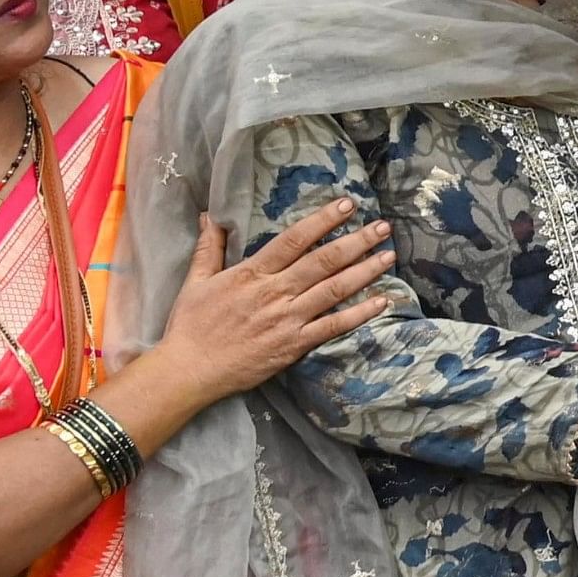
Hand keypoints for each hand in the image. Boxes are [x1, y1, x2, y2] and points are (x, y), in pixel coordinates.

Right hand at [156, 202, 396, 400]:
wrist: (188, 371)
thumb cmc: (190, 325)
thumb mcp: (196, 281)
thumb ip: (209, 247)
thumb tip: (210, 214)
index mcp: (251, 274)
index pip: (294, 240)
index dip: (322, 221)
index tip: (346, 205)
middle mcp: (274, 293)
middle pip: (323, 261)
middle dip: (356, 241)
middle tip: (382, 226)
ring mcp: (287, 320)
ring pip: (333, 290)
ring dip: (364, 271)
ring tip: (389, 255)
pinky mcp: (294, 345)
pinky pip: (333, 327)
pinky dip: (359, 314)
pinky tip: (381, 301)